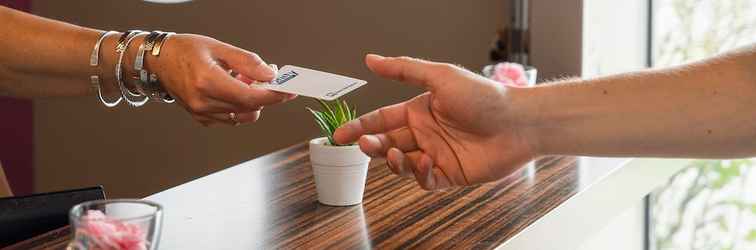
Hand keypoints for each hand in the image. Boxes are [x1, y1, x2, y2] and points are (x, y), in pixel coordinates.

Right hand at [146, 34, 295, 125]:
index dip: (274, 95)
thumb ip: (247, 62)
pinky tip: (231, 90)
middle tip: (265, 76)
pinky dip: (239, 106)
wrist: (159, 61)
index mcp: (207, 82)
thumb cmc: (184, 50)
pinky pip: (231, 119)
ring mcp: (202, 113)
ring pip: (243, 116)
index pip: (251, 97)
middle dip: (264, 94)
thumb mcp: (218, 47)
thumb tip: (269, 74)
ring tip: (242, 80)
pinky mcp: (201, 118)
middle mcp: (204, 102)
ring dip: (251, 101)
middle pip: (250, 108)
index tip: (288, 91)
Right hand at [333, 55, 536, 189]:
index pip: (381, 119)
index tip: (340, 135)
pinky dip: (419, 174)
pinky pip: (425, 180)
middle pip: (387, 143)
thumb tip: (371, 59)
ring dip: (393, 161)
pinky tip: (425, 162)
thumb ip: (403, 69)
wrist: (517, 123)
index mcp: (419, 110)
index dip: (360, 126)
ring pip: (402, 164)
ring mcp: (437, 154)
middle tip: (363, 146)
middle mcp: (426, 132)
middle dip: (371, 146)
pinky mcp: (450, 174)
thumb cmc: (483, 96)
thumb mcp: (439, 76)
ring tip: (393, 154)